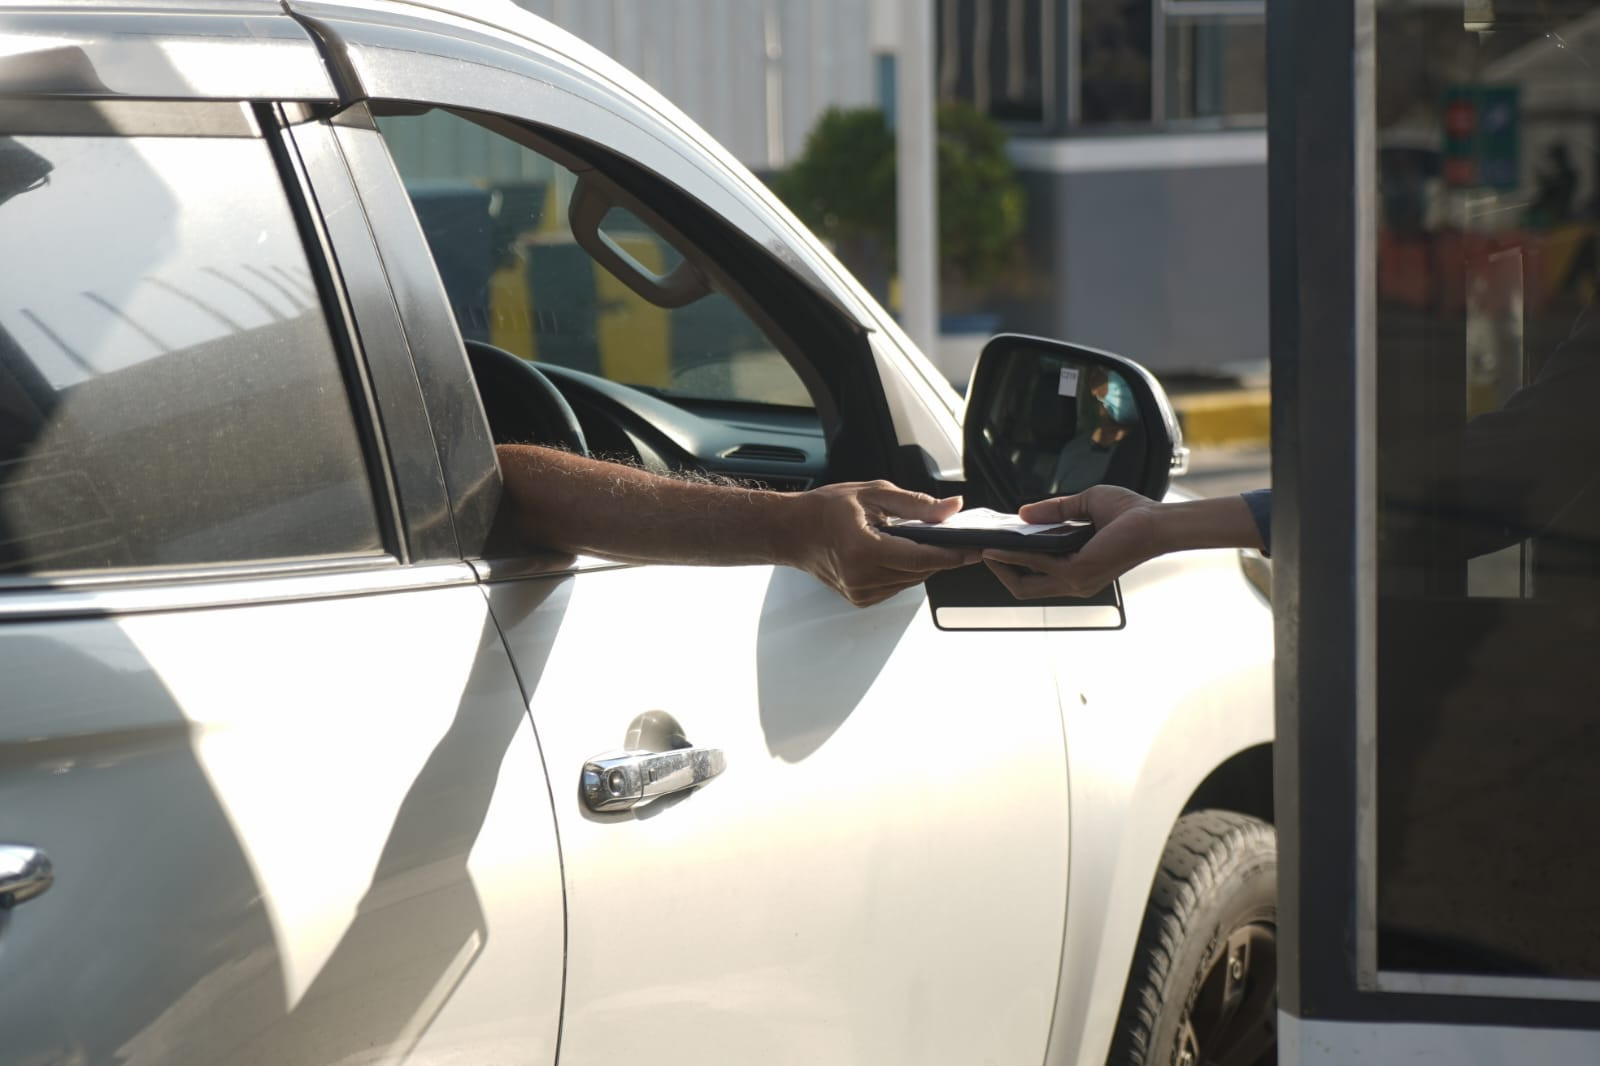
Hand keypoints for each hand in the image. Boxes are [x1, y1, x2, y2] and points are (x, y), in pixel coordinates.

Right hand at [786, 481, 980, 606]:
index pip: (922, 557)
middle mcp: (862, 578)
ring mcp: (860, 592)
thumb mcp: (874, 494)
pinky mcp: (861, 599)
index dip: (953, 554)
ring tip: (921, 540)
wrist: (791, 531)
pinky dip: (905, 570)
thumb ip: (917, 504)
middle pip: (920, 570)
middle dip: (941, 555)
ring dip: (922, 562)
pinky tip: (898, 553)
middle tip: (955, 537)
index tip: (975, 548)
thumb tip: (952, 509)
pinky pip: (897, 586)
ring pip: (911, 580)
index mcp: (863, 550)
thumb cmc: (825, 509)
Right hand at [982, 485, 1161, 598]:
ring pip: (1024, 585)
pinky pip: (1035, 567)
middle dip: (999, 571)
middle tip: (983, 551)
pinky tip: (1002, 545)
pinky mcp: (1077, 574)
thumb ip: (1055, 510)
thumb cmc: (1131, 514)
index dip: (1011, 566)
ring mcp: (1075, 582)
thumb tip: (1023, 513)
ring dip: (1001, 565)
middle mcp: (1074, 583)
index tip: (993, 548)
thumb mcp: (1085, 505)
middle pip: (1023, 589)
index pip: (1035, 577)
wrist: (1156, 521)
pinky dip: (1015, 556)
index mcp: (1076, 570)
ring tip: (984, 548)